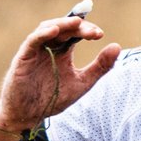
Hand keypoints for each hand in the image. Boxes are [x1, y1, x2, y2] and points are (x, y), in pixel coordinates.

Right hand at [0, 10, 120, 140]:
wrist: (28, 116)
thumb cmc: (52, 99)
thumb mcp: (82, 83)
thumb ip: (100, 67)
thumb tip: (117, 46)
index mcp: (63, 51)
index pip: (76, 33)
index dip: (87, 30)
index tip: (100, 35)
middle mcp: (49, 47)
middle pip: (64, 28)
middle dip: (78, 27)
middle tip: (92, 32)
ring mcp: (35, 50)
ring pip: (47, 28)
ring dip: (62, 24)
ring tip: (76, 23)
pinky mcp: (23, 57)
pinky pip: (32, 41)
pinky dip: (43, 34)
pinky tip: (54, 31)